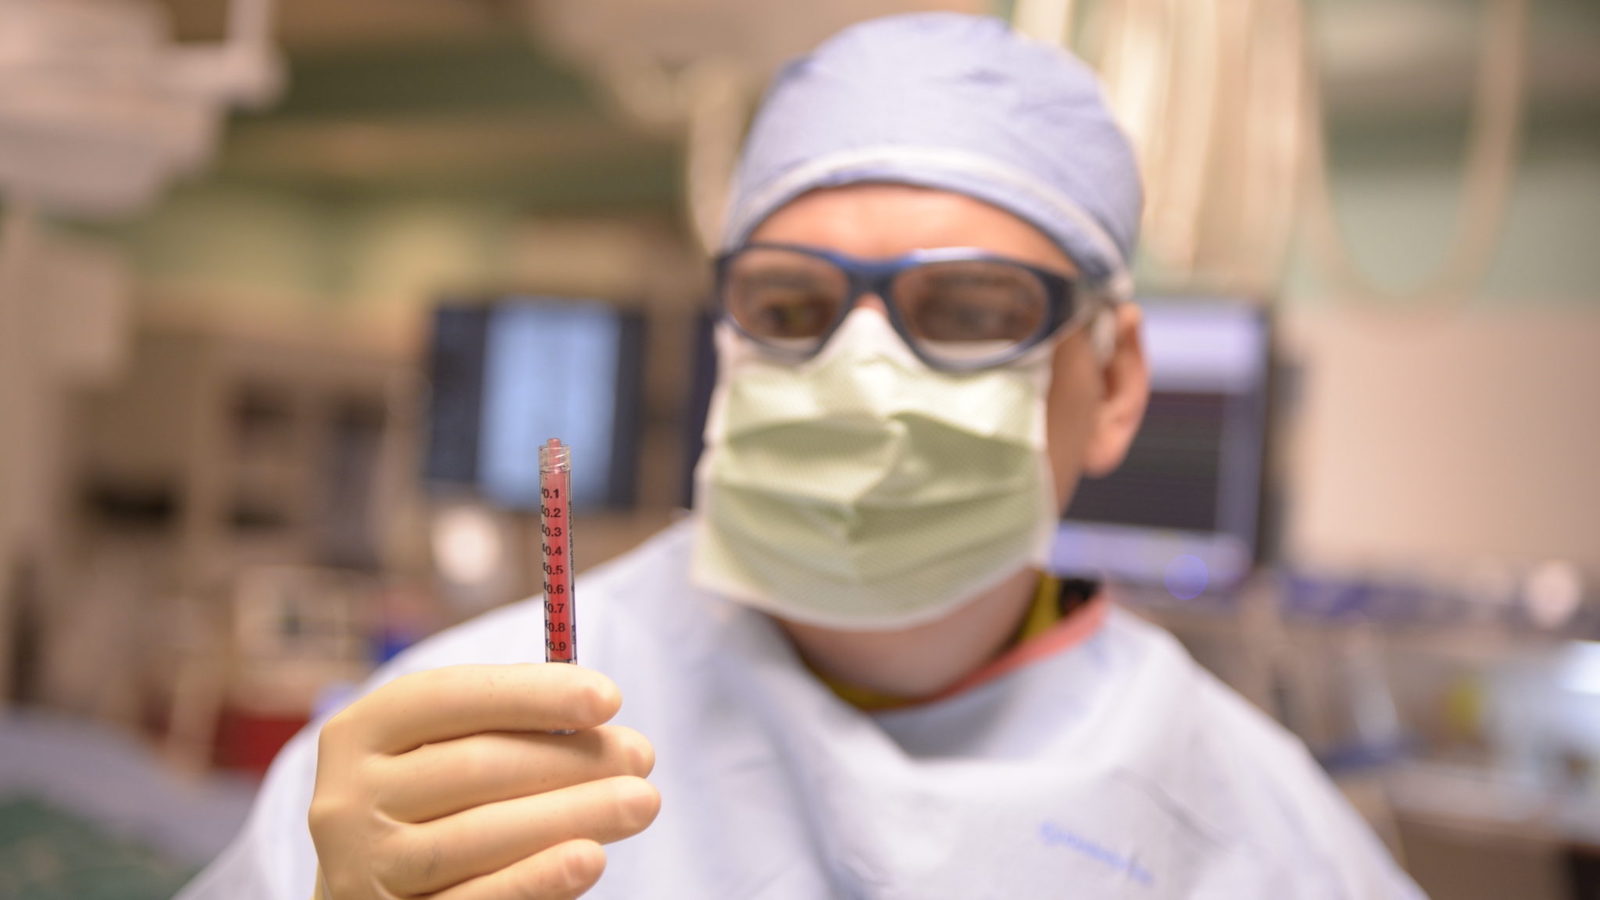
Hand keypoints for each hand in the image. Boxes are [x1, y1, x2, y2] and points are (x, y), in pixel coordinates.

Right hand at [308, 664, 658, 898]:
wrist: (380, 889)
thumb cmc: (433, 802)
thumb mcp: (443, 752)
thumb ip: (503, 728)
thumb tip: (596, 720)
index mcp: (361, 733)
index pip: (448, 697)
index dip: (531, 693)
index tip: (608, 697)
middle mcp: (347, 799)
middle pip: (474, 767)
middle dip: (570, 759)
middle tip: (641, 757)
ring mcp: (363, 868)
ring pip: (480, 835)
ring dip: (573, 814)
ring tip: (640, 802)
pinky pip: (476, 898)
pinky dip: (537, 878)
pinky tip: (590, 857)